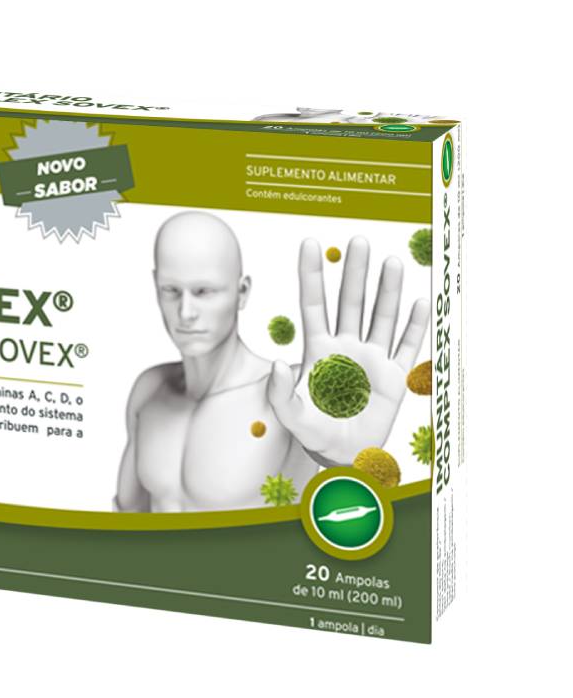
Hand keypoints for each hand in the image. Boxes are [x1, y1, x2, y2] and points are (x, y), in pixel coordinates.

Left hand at [267, 237, 429, 465]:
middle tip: (357, 241)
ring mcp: (371, 358)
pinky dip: (414, 325)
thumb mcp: (289, 416)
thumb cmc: (312, 434)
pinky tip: (420, 300)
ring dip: (386, 290)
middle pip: (350, 302)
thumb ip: (279, 392)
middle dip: (354, 272)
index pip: (313, 304)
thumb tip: (277, 362)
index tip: (309, 243)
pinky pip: (407, 345)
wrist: (343, 456)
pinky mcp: (394, 376)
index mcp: (318, 350)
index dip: (311, 274)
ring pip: (380, 316)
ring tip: (391, 261)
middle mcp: (345, 347)